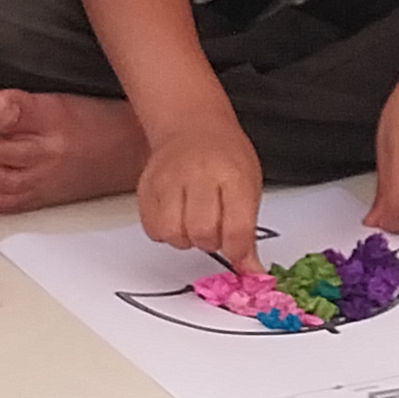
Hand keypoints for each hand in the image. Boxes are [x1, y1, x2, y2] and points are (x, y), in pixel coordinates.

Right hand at [137, 121, 263, 271]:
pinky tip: (177, 217)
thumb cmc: (225, 157)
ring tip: (193, 223)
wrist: (193, 126)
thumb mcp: (250, 185)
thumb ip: (248, 230)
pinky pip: (152, 228)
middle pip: (203, 232)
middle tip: (216, 231)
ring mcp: (169, 179)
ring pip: (173, 233)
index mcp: (233, 175)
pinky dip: (165, 232)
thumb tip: (251, 271)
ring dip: (186, 239)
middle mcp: (199, 175)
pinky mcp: (147, 187)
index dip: (240, 253)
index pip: (237, 228)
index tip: (242, 260)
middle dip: (212, 242)